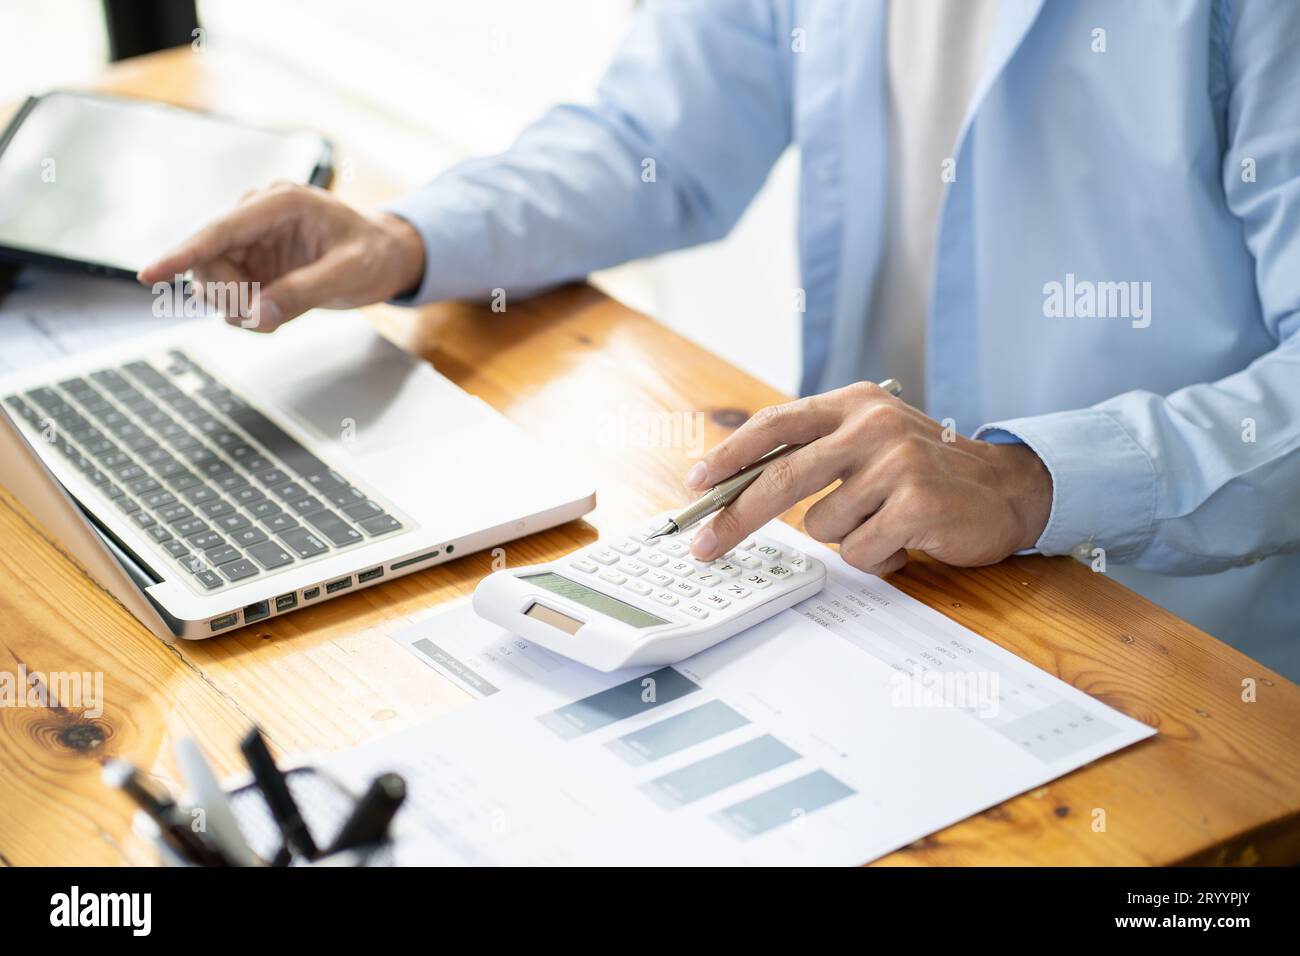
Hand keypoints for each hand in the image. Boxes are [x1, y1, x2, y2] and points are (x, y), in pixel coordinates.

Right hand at [137, 183, 425, 331]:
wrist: (386, 255)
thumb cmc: (375, 254)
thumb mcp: (350, 274)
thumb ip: (305, 292)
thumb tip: (259, 314)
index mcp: (280, 202)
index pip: (219, 230)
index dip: (182, 254)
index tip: (148, 275)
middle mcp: (256, 216)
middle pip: (208, 261)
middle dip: (232, 297)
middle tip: (270, 318)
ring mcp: (249, 240)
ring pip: (212, 280)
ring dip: (238, 307)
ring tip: (281, 314)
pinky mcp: (250, 262)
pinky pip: (228, 293)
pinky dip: (246, 311)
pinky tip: (275, 311)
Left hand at [683, 381, 1052, 574]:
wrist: (1011, 489)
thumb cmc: (929, 472)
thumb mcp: (874, 439)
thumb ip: (818, 450)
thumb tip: (740, 482)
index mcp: (855, 403)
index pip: (776, 424)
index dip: (729, 455)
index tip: (696, 484)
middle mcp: (873, 425)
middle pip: (781, 477)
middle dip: (736, 517)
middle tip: (706, 546)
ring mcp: (896, 463)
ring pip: (823, 526)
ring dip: (848, 538)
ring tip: (885, 524)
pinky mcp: (917, 503)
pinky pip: (860, 551)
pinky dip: (877, 557)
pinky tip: (907, 539)